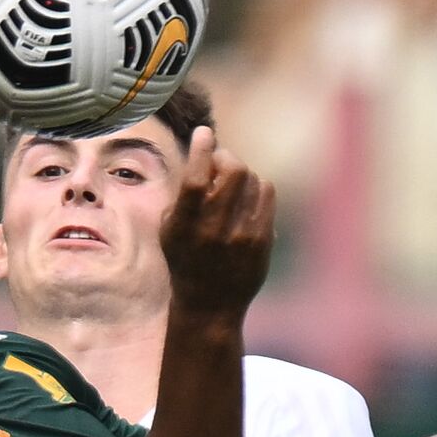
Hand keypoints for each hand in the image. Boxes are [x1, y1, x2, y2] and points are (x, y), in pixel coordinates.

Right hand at [160, 126, 275, 317]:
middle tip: (218, 162)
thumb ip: (182, 194)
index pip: (196, 180)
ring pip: (252, 178)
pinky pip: (266, 193)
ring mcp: (243, 235)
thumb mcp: (170, 229)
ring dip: (240, 174)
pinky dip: (255, 188)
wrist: (210, 303)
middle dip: (225, 158)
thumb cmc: (184, 259)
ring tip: (231, 187)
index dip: (201, 149)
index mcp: (185, 226)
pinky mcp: (263, 239)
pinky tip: (245, 199)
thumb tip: (202, 153)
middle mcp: (215, 230)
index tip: (204, 133)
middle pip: (232, 170)